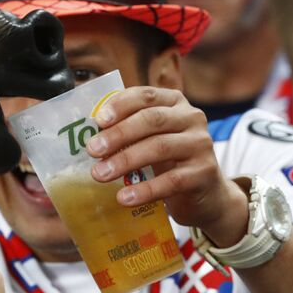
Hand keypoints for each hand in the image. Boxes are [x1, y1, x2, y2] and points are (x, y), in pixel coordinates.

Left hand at [85, 86, 248, 246]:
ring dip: (125, 161)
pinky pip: (171, 181)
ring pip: (159, 148)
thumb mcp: (149, 138)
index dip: (120, 105)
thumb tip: (87, 132)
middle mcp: (191, 118)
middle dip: (118, 134)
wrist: (205, 194)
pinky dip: (144, 190)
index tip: (98, 120)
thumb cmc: (167, 160)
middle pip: (151, 120)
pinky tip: (124, 197)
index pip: (145, 95)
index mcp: (174, 102)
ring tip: (100, 175)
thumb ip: (126, 129)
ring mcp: (201, 144)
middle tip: (92, 150)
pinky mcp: (204, 173)